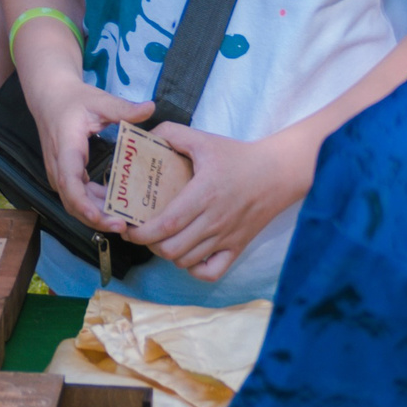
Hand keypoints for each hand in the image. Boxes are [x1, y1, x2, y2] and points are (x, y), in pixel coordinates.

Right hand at [19, 59, 153, 229]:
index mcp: (66, 146)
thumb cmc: (75, 99)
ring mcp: (59, 173)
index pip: (69, 181)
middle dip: (96, 218)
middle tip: (124, 226)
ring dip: (96, 215)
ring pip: (74, 203)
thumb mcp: (100, 100)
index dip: (83, 202)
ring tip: (124, 224)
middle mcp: (58, 165)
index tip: (100, 216)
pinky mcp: (64, 176)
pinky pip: (77, 197)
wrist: (50, 98)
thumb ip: (125, 108)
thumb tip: (152, 107)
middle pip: (72, 201)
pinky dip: (94, 206)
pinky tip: (116, 209)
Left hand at [125, 122, 314, 282]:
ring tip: (161, 239)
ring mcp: (226, 238)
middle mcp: (214, 221)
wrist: (278, 173)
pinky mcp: (237, 248)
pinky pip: (211, 272)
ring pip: (186, 261)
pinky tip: (187, 254)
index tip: (128, 227)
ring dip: (167, 254)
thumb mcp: (203, 139)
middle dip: (149, 244)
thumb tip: (144, 134)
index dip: (141, 232)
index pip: (166, 224)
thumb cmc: (237, 157)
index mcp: (203, 194)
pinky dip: (193, 269)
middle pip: (171, 248)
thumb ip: (171, 133)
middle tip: (141, 232)